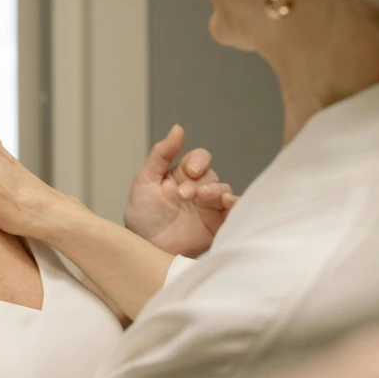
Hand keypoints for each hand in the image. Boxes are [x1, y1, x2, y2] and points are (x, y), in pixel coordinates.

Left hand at [125, 125, 237, 257]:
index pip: (199, 158)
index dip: (198, 161)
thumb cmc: (143, 216)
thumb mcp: (145, 181)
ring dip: (216, 191)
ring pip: (224, 190)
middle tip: (185, 195)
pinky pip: (233, 212)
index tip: (189, 172)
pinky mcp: (217, 225)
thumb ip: (161, 154)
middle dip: (202, 182)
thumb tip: (178, 128)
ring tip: (202, 198)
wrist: (145, 249)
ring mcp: (209, 207)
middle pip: (212, 174)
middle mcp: (199, 188)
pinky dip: (235, 205)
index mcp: (182, 175)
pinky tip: (229, 203)